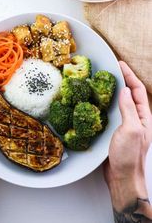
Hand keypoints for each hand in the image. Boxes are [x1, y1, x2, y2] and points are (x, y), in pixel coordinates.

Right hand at [104, 61, 151, 211]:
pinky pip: (113, 112)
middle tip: (111, 69)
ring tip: (104, 80)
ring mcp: (126, 124)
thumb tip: (125, 90)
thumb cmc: (129, 156)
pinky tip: (99, 101)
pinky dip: (107, 103)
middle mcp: (136, 118)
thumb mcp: (131, 129)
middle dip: (123, 79)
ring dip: (114, 90)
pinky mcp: (116, 131)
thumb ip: (129, 109)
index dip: (129, 76)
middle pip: (130, 93)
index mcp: (143, 116)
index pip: (137, 90)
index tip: (120, 64)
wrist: (123, 177)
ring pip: (121, 102)